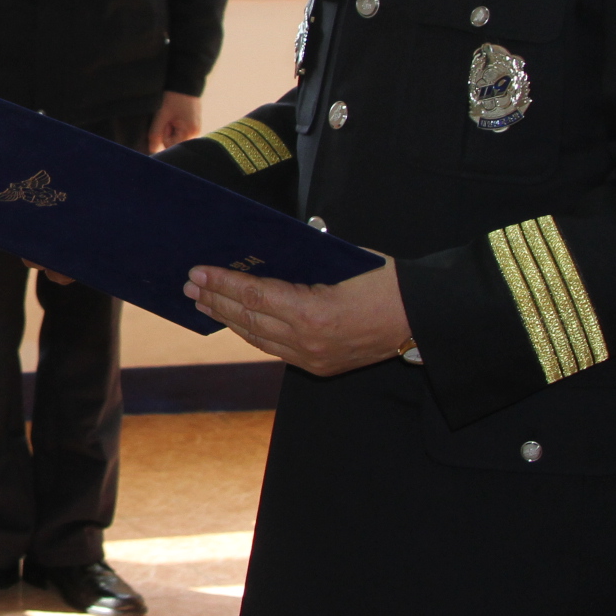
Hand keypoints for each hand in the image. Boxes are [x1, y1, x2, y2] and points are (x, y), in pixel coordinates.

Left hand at [148, 92, 202, 152]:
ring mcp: (196, 129)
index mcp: (190, 132)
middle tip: (170, 116)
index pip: (169, 145)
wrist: (184, 82)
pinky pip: (179, 131)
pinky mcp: (193, 125)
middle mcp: (196, 133)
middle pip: (174, 142)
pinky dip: (174, 125)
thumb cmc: (173, 97)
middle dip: (167, 131)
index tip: (165, 120)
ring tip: (173, 114)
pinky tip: (176, 115)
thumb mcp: (161, 115)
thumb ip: (155, 134)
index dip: (163, 134)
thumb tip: (152, 151)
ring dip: (170, 128)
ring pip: (176, 137)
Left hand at [185, 257, 411, 376]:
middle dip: (215, 301)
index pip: (254, 295)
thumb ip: (306, 258)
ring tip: (204, 303)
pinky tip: (238, 322)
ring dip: (229, 320)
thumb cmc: (389, 281)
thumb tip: (270, 248)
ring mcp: (314, 358)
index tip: (198, 272)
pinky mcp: (321, 367)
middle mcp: (308, 341)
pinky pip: (276, 350)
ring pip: (259, 338)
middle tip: (189, 286)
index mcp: (313, 312)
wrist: (425, 318)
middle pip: (249, 319)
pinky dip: (254, 333)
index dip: (222, 283)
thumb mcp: (344, 260)